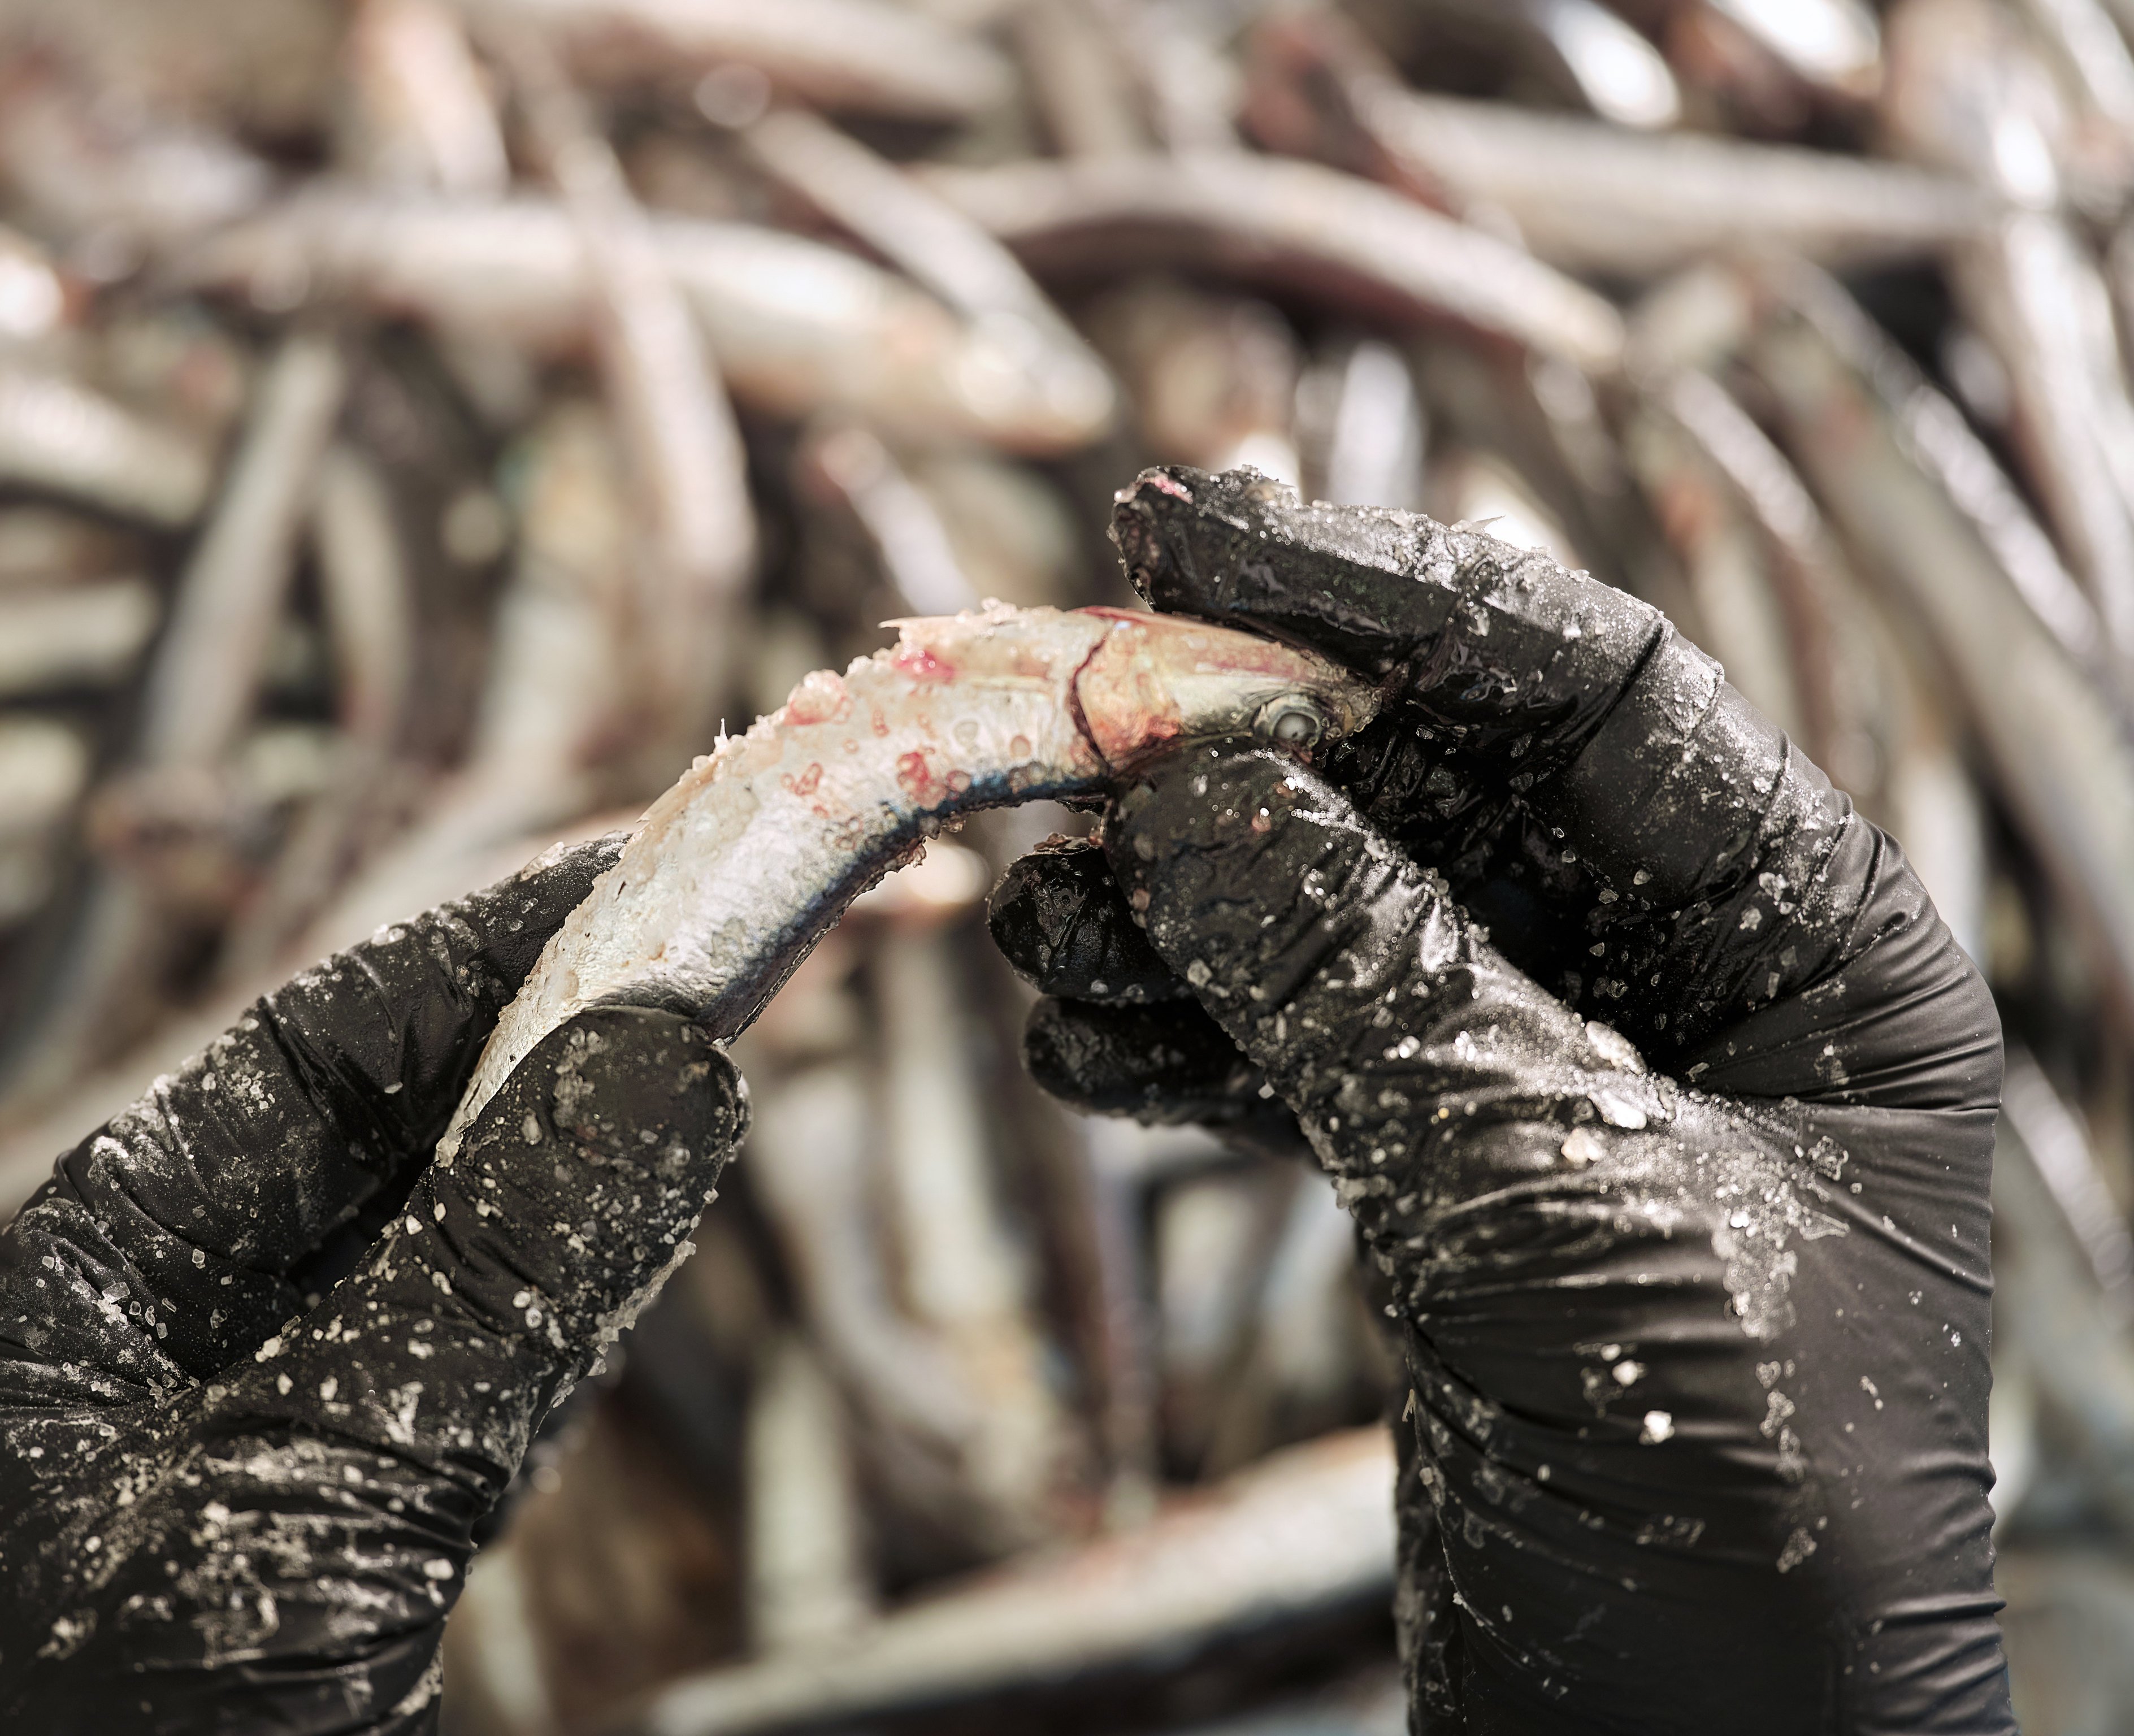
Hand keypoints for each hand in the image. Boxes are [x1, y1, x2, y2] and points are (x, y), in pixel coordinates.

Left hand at [0, 839, 745, 1732]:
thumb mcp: (317, 1505)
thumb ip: (492, 1279)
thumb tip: (661, 1060)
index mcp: (114, 1268)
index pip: (347, 1028)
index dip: (532, 927)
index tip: (693, 853)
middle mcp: (198, 1302)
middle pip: (433, 1092)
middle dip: (616, 996)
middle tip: (807, 912)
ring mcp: (291, 1386)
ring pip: (490, 1194)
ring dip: (634, 1096)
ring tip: (783, 983)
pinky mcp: (375, 1472)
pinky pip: (507, 1315)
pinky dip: (610, 1236)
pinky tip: (684, 1158)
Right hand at [989, 468, 2009, 1734]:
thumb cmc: (1737, 1519)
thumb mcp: (1561, 1207)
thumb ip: (1373, 979)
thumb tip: (1193, 795)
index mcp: (1807, 946)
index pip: (1586, 681)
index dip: (1379, 591)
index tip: (1189, 531)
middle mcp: (1687, 979)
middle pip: (1436, 781)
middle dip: (1243, 755)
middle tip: (1065, 724)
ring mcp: (1559, 1072)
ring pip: (1341, 911)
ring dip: (1180, 900)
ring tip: (1046, 918)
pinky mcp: (1454, 1175)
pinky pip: (1301, 1044)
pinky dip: (1185, 1029)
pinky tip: (1086, 1032)